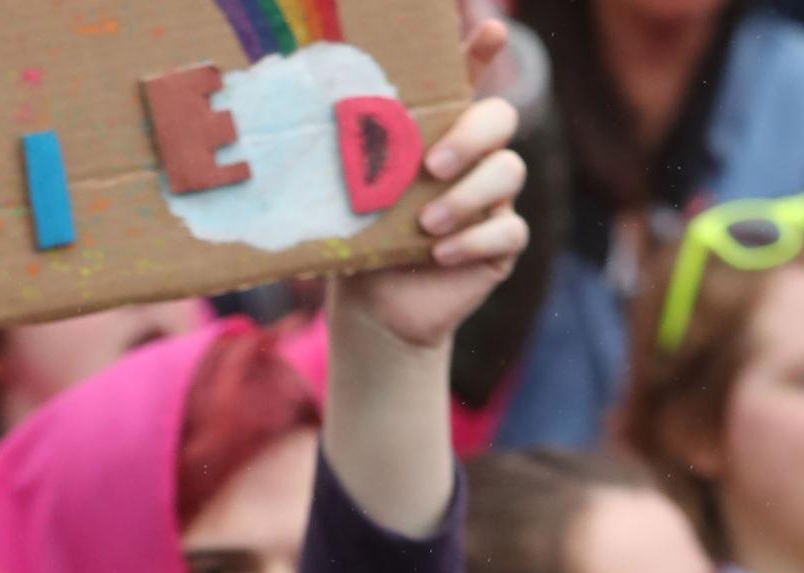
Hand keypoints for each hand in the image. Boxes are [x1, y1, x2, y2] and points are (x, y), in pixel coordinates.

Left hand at [335, 15, 528, 352]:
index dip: (481, 53)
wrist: (374, 308)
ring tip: (426, 224)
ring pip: (509, 171)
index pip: (465, 82)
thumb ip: (345, 170)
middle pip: (501, 117)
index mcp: (437, 134)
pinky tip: (438, 255)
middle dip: (471, 136)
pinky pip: (510, 230)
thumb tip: (294, 141)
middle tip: (431, 165)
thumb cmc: (360, 244)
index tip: (491, 32)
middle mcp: (473, 159)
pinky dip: (474, 241)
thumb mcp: (349, 202)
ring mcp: (492, 200)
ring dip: (466, 195)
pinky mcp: (500, 244)